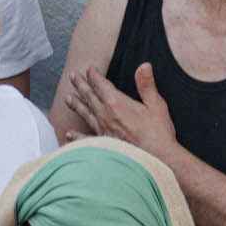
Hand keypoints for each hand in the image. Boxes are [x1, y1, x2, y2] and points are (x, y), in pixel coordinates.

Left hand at [58, 62, 177, 156]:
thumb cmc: (157, 134)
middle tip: (73, 76)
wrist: (156, 160)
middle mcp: (105, 116)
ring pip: (85, 114)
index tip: (89, 69)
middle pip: (89, 96)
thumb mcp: (156, 106)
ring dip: (76, 104)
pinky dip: (76, 136)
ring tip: (67, 98)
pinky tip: (69, 134)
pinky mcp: (102, 145)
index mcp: (116, 103)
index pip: (101, 85)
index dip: (94, 75)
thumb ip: (147, 85)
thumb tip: (144, 66)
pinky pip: (85, 139)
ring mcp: (101, 131)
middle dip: (81, 85)